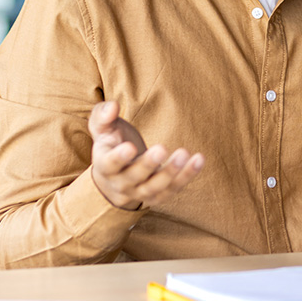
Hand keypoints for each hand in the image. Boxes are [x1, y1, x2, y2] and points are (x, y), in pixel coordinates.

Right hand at [89, 101, 203, 210]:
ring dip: (171, 172)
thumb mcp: (102, 128)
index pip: (109, 164)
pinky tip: (199, 159)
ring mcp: (140, 192)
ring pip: (155, 187)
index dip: (118, 158)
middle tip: (162, 148)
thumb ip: (103, 115)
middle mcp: (121, 183)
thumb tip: (113, 105)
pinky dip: (187, 175)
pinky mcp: (158, 195)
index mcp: (105, 166)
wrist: (116, 175)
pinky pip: (173, 189)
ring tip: (184, 153)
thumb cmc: (111, 143)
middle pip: (134, 177)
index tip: (130, 147)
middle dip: (148, 164)